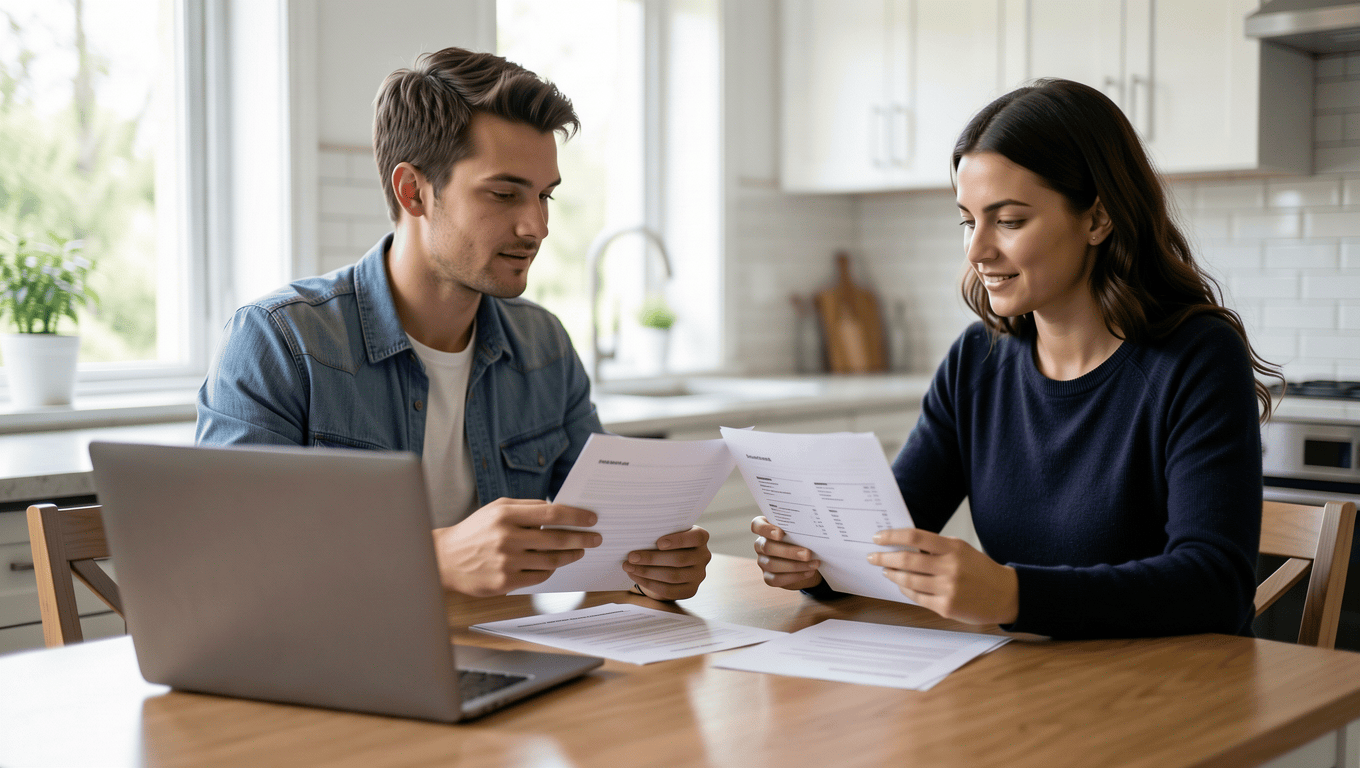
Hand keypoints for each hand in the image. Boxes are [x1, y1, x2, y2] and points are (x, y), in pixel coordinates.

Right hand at [431, 498, 600, 596]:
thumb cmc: (474, 531)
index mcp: (506, 514)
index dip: (576, 516)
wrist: (445, 559)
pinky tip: (555, 564)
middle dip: (582, 538)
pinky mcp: (505, 582)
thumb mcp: (496, 509)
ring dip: (571, 555)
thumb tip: (558, 509)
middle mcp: (507, 537)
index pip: (551, 513)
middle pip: (557, 538)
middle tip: (596, 538)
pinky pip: (539, 576)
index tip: (592, 518)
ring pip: (551, 560)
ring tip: (579, 551)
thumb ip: (526, 507)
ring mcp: (507, 562)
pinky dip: (551, 570)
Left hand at [623, 526, 711, 600]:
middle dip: (652, 558)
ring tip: (629, 567)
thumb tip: (637, 536)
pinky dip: (650, 584)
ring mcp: (698, 575)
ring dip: (647, 572)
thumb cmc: (666, 541)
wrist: (670, 560)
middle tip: (632, 557)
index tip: (659, 543)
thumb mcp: (667, 533)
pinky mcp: (690, 590)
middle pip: (679, 559)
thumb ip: (660, 532)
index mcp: (701, 537)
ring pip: (673, 576)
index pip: (696, 538)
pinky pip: (669, 590)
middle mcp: (703, 556)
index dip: (678, 540)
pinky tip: (636, 577)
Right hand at [751, 516, 822, 590]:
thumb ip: (800, 528)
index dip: (765, 529)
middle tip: (807, 554)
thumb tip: (813, 529)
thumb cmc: (801, 540)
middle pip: (767, 547)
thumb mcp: (800, 532)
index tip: (780, 533)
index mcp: (766, 529)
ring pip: (772, 564)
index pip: (756, 525)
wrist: (805, 560)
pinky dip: (794, 576)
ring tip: (813, 564)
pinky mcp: (768, 577)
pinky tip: (808, 572)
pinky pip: (776, 579)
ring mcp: (763, 561)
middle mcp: (760, 545)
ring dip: (795, 565)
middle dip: (788, 551)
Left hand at [868, 528, 1018, 624]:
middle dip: (884, 558)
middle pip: (906, 560)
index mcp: (953, 548)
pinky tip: (901, 584)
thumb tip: (903, 545)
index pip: (915, 538)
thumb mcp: (962, 550)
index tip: (878, 537)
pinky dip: (905, 589)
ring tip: (886, 571)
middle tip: (872, 556)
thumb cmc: (981, 570)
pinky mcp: (946, 607)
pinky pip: (916, 597)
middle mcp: (950, 567)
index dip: (892, 536)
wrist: (1006, 595)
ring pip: (908, 580)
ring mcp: (947, 589)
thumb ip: (936, 547)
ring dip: (892, 574)